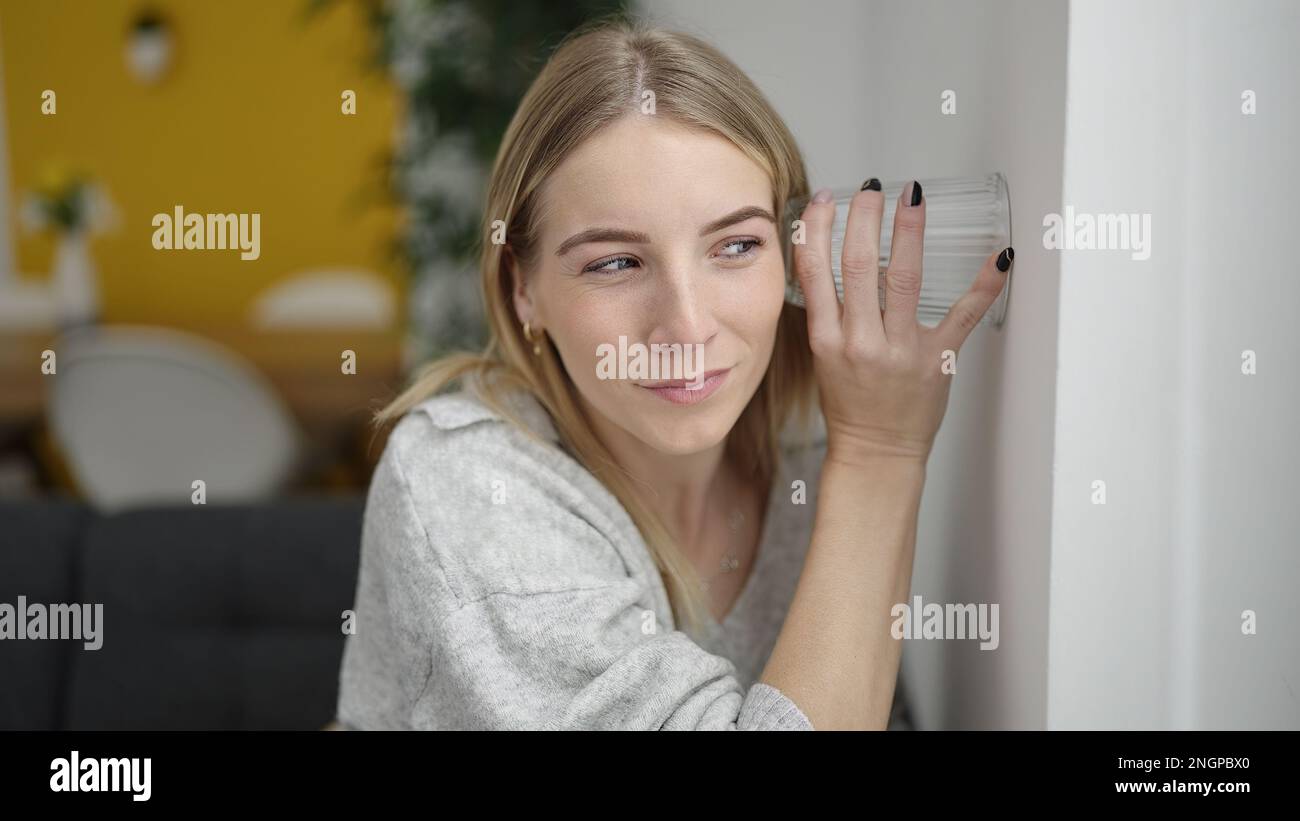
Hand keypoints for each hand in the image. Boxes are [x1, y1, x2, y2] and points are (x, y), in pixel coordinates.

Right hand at [793, 181, 1011, 465]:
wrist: (875, 451)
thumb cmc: (849, 403)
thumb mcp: (823, 354)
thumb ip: (828, 309)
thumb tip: (832, 255)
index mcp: (825, 338)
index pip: (815, 270)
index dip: (817, 227)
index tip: (824, 198)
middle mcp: (859, 341)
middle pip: (858, 265)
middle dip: (864, 218)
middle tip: (872, 187)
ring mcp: (899, 350)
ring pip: (905, 279)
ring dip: (909, 232)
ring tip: (911, 198)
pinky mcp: (937, 360)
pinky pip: (964, 315)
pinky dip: (986, 283)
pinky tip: (1000, 254)